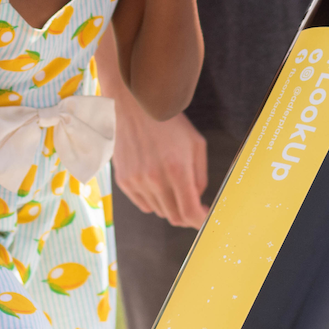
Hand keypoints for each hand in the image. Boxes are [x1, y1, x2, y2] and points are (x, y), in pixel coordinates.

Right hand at [112, 99, 208, 228]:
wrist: (135, 107)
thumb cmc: (169, 123)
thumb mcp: (196, 144)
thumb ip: (200, 176)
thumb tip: (198, 200)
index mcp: (177, 169)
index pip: (190, 212)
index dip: (200, 221)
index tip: (204, 218)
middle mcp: (155, 179)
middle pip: (175, 217)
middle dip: (187, 214)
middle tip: (192, 203)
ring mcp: (137, 181)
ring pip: (159, 211)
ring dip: (170, 205)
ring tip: (171, 182)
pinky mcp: (124, 181)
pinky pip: (143, 205)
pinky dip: (153, 200)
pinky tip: (156, 181)